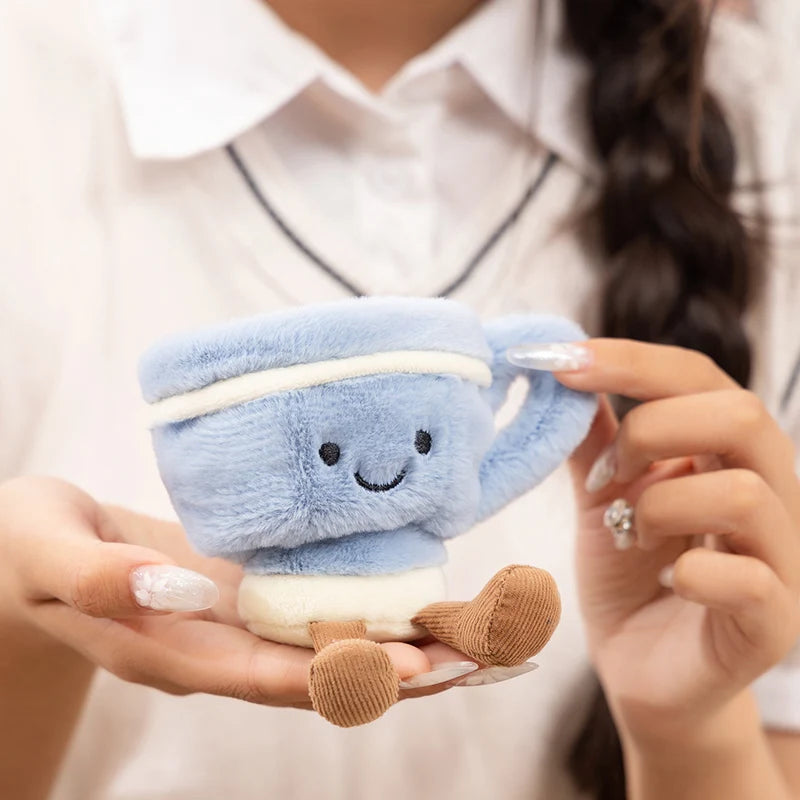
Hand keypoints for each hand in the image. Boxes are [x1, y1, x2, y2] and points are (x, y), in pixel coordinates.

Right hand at [0, 476, 461, 707]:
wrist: (34, 549)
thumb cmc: (32, 551)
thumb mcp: (51, 555)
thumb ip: (101, 578)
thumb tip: (166, 589)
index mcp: (173, 652)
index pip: (268, 677)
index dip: (339, 674)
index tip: (409, 665)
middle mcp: (218, 650)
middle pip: (319, 676)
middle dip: (397, 671)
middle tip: (479, 655)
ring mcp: (237, 623)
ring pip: (329, 647)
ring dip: (400, 645)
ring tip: (476, 632)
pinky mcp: (247, 592)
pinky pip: (316, 610)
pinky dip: (370, 609)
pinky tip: (418, 597)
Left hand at [510, 339, 799, 746]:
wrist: (644, 671)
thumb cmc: (630, 577)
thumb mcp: (603, 497)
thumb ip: (593, 440)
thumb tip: (562, 375)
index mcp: (725, 454)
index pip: (699, 378)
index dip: (633, 362)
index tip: (562, 362)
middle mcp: (769, 494)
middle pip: (741, 415)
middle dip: (653, 430)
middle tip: (606, 477)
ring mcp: (780, 560)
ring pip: (746, 493)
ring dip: (663, 505)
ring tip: (630, 533)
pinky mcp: (773, 623)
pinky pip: (750, 580)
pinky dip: (693, 571)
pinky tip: (665, 579)